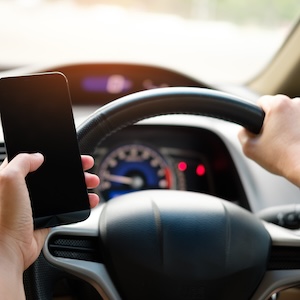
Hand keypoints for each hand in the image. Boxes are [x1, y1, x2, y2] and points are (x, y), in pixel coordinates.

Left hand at [0, 153, 99, 297]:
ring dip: (80, 185)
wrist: (7, 251)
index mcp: (11, 178)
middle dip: (73, 169)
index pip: (34, 160)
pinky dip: (80, 203)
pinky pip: (67, 207)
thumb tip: (37, 156)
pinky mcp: (45, 218)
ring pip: (63, 190)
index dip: (52, 154)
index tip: (67, 153)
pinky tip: (89, 200)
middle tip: (85, 166)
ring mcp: (36, 204)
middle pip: (54, 174)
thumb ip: (22, 162)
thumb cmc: (2, 218)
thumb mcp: (8, 180)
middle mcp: (24, 190)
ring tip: (92, 182)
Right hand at [238, 94, 299, 185]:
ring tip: (287, 142)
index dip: (256, 117)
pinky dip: (298, 129)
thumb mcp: (249, 148)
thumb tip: (245, 130)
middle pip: (277, 108)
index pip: (260, 103)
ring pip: (292, 114)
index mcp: (278, 104)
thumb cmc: (282, 158)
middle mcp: (296, 103)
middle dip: (273, 121)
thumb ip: (242, 133)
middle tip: (272, 138)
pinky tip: (296, 142)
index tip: (260, 129)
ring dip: (288, 124)